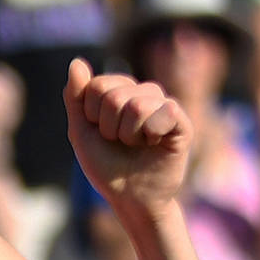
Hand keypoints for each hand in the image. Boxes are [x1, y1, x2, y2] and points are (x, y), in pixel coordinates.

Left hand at [63, 58, 191, 216]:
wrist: (130, 197)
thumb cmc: (106, 166)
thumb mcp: (81, 132)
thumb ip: (76, 98)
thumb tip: (77, 62)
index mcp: (120, 92)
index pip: (96, 86)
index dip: (91, 116)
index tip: (101, 133)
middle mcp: (144, 93)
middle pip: (114, 96)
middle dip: (109, 128)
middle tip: (120, 142)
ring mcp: (163, 106)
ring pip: (137, 105)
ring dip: (128, 135)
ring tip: (137, 144)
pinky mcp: (182, 122)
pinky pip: (165, 111)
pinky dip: (150, 133)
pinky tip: (155, 143)